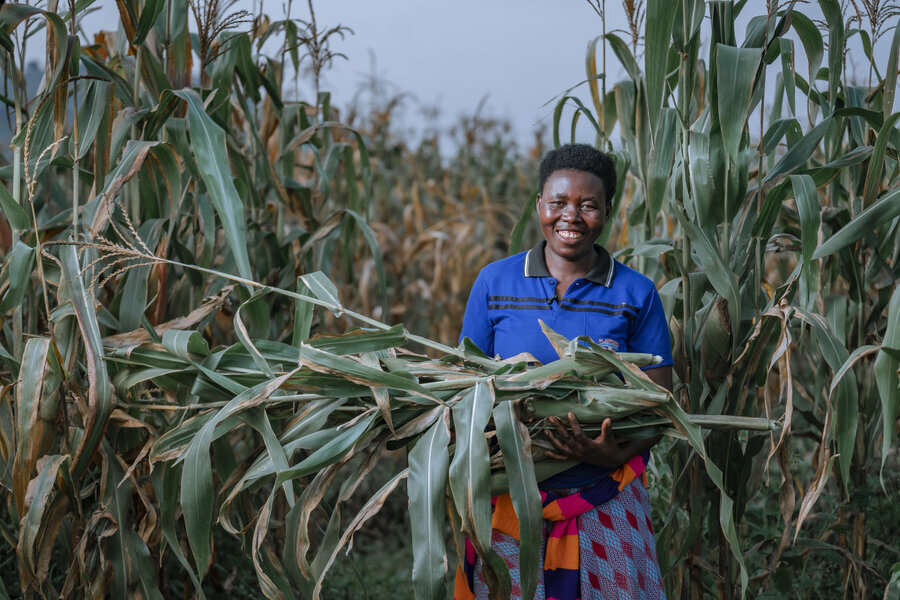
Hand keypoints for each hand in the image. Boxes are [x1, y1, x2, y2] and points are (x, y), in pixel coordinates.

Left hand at [544, 413, 660, 468]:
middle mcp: (581, 451)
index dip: (574, 424)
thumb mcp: (610, 438)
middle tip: (551, 418)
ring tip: (546, 431)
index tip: (569, 413)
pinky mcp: (575, 458)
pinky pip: (562, 458)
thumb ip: (607, 429)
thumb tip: (607, 419)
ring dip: (553, 440)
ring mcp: (576, 455)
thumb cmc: (610, 447)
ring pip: (562, 448)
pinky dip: (554, 456)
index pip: (579, 434)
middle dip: (559, 428)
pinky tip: (545, 452)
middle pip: (567, 439)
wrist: (610, 460)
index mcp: (589, 445)